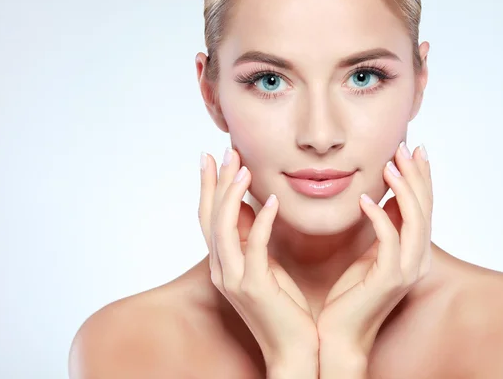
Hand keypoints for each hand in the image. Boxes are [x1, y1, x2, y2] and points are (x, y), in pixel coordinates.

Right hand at [198, 148, 318, 368]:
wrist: (295, 351)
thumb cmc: (284, 309)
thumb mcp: (265, 268)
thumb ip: (253, 240)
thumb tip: (251, 207)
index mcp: (224, 265)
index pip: (209, 218)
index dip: (207, 186)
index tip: (210, 157)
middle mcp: (223, 270)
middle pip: (210, 218)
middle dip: (215, 182)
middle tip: (224, 151)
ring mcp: (236, 280)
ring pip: (224, 229)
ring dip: (231, 195)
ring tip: (242, 168)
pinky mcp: (255, 287)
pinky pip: (255, 247)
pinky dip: (261, 221)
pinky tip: (272, 201)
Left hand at [316, 142, 432, 357]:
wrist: (339, 335)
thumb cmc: (350, 296)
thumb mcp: (369, 255)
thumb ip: (383, 229)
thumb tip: (386, 198)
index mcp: (413, 253)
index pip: (423, 208)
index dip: (420, 178)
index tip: (413, 149)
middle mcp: (417, 260)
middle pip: (424, 209)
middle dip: (417, 176)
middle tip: (406, 147)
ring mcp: (406, 271)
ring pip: (414, 222)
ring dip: (404, 190)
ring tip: (391, 164)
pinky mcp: (388, 279)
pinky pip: (389, 241)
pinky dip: (379, 216)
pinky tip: (363, 199)